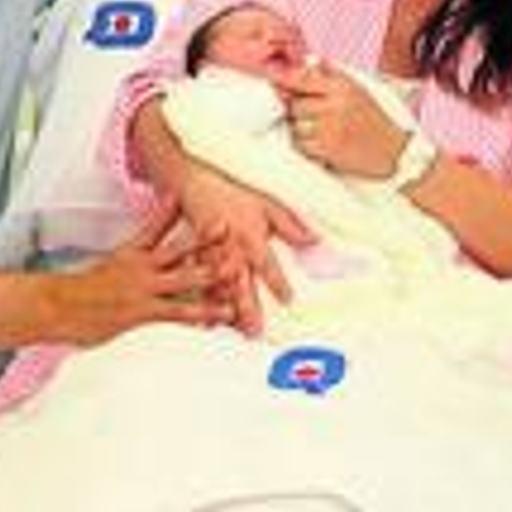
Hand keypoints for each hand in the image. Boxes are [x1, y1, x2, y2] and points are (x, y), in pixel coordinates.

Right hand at [44, 200, 234, 346]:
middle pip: (181, 246)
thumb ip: (143, 241)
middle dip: (209, 240)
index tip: (206, 202)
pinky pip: (176, 312)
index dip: (185, 212)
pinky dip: (198, 313)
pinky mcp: (141, 312)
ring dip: (213, 275)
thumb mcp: (115, 258)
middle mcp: (141, 265)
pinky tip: (217, 315)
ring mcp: (142, 288)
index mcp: (133, 250)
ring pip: (185, 278)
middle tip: (234, 232)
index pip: (160, 223)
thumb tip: (160, 220)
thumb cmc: (86, 289)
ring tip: (237, 274)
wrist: (56, 309)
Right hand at [177, 166, 315, 335]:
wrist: (199, 180)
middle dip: (248, 308)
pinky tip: (204, 321)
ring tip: (232, 330)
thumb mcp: (269, 204)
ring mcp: (211, 253)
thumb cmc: (237, 192)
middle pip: (241, 282)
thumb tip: (315, 241)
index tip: (288, 300)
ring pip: (218, 287)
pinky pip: (197, 282)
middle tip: (254, 332)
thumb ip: (291, 225)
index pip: (267, 264)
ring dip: (226, 309)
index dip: (277, 282)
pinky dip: (201, 300)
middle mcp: (231, 248)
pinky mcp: (195, 256)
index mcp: (251, 236)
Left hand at [273, 61, 408, 179]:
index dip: (282, 77)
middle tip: (314, 114)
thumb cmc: (374, 119)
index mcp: (342, 87)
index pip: (302, 78)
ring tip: (322, 131)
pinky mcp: (328, 151)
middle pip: (294, 104)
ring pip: (295, 126)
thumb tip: (305, 61)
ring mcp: (331, 129)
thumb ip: (331, 75)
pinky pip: (301, 145)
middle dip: (298, 109)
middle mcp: (335, 106)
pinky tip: (323, 144)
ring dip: (302, 129)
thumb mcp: (358, 88)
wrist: (395, 152)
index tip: (269, 76)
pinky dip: (307, 146)